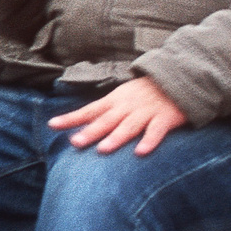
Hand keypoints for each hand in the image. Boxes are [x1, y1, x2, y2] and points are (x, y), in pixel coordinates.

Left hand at [48, 77, 186, 155]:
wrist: (178, 78)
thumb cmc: (146, 91)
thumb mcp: (123, 95)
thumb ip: (106, 110)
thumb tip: (83, 123)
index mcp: (115, 100)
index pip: (89, 110)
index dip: (71, 118)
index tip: (52, 125)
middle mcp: (128, 106)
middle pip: (106, 120)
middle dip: (91, 131)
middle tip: (75, 143)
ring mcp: (147, 111)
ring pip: (129, 126)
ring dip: (116, 138)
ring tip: (103, 150)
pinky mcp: (166, 118)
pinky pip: (156, 131)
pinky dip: (149, 141)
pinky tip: (140, 152)